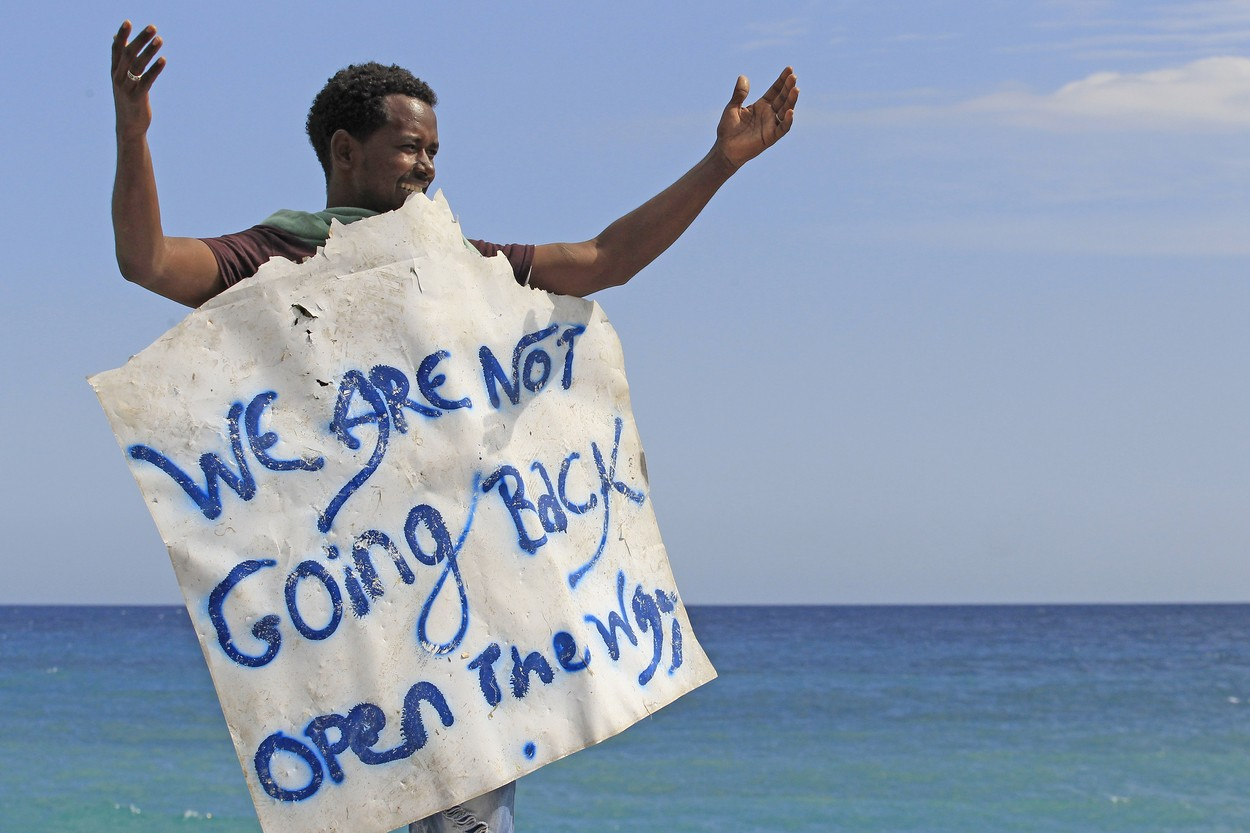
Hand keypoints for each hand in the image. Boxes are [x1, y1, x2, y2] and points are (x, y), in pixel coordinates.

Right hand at [111, 21, 165, 138]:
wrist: (128, 126)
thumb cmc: (127, 100)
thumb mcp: (121, 79)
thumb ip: (120, 60)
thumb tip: (116, 38)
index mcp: (114, 71)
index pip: (116, 49)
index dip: (122, 35)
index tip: (128, 22)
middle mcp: (118, 77)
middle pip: (128, 53)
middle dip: (140, 39)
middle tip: (153, 28)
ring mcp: (126, 87)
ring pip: (137, 65)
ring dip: (149, 51)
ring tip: (160, 40)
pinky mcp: (137, 97)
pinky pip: (146, 80)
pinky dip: (155, 69)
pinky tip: (163, 60)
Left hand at [714, 66, 798, 169]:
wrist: (724, 149)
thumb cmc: (728, 129)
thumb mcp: (732, 108)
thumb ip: (739, 94)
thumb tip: (743, 77)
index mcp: (761, 106)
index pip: (775, 91)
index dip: (782, 80)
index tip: (789, 69)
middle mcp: (769, 114)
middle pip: (782, 98)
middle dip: (788, 87)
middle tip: (793, 76)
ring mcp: (771, 125)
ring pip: (785, 111)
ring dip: (791, 101)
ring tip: (795, 89)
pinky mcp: (770, 137)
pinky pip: (782, 129)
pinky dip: (787, 121)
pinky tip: (790, 111)